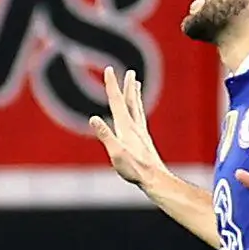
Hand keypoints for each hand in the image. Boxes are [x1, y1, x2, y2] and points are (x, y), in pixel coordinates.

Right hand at [89, 66, 165, 187]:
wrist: (155, 179)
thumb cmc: (134, 170)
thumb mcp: (116, 153)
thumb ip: (105, 135)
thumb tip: (93, 118)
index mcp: (126, 127)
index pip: (117, 101)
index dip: (112, 85)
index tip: (109, 69)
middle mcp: (135, 126)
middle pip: (131, 101)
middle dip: (127, 86)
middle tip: (129, 72)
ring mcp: (141, 133)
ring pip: (137, 108)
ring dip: (135, 94)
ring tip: (136, 83)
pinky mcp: (144, 140)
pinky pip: (140, 118)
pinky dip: (138, 108)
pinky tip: (138, 111)